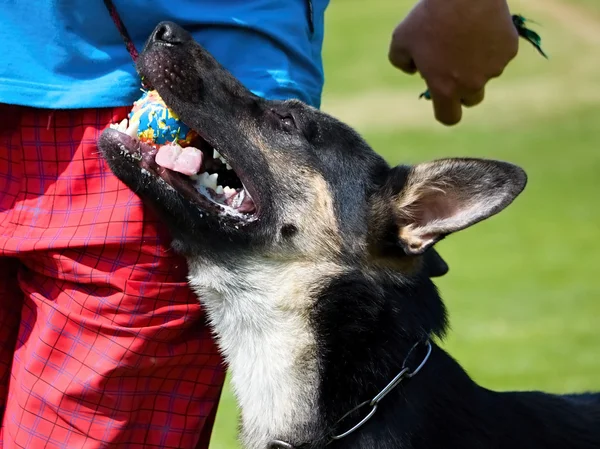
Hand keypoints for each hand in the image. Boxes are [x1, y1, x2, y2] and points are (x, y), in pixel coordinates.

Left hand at [389, 0, 518, 124]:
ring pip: (487, 74)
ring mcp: (494, 68)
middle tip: (454, 65)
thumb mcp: (401, 39)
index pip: (449, 117)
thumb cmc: (428, 16)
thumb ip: (402, 62)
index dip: (446, 110)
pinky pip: (500, 54)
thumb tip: (415, 71)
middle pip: (471, 98)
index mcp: (445, 88)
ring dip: (478, 64)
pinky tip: (480, 26)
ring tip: (465, 37)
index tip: (443, 100)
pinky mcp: (510, 49)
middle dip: (463, 88)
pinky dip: (492, 45)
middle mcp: (472, 84)